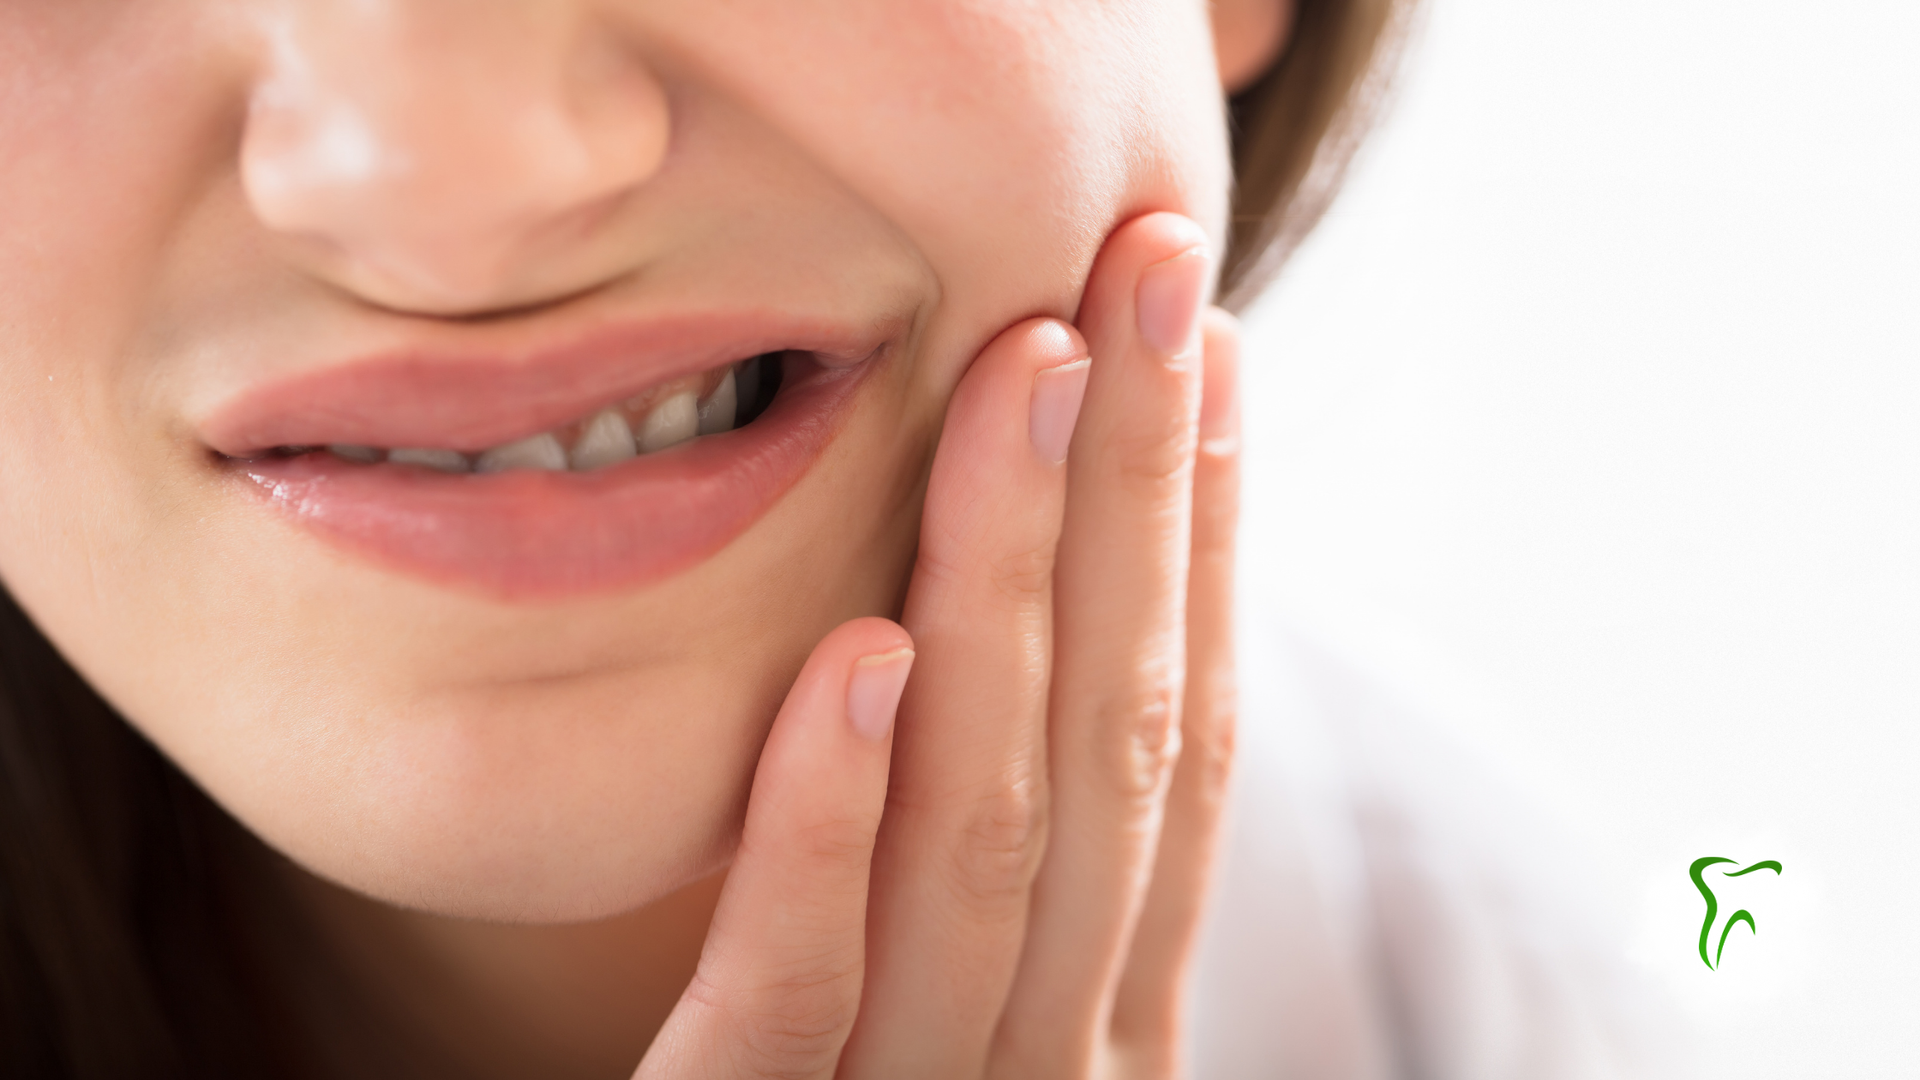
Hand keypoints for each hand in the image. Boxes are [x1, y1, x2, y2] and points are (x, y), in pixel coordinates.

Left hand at [636, 213, 1241, 1078]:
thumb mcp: (937, 996)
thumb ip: (979, 860)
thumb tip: (1005, 614)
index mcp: (1101, 1010)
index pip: (1170, 748)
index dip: (1201, 543)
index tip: (1203, 349)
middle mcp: (1053, 1057)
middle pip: (1113, 751)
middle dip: (1139, 497)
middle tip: (1143, 271)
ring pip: (983, 837)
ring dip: (1009, 590)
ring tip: (1027, 377)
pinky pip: (794, 995)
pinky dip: (828, 825)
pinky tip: (856, 654)